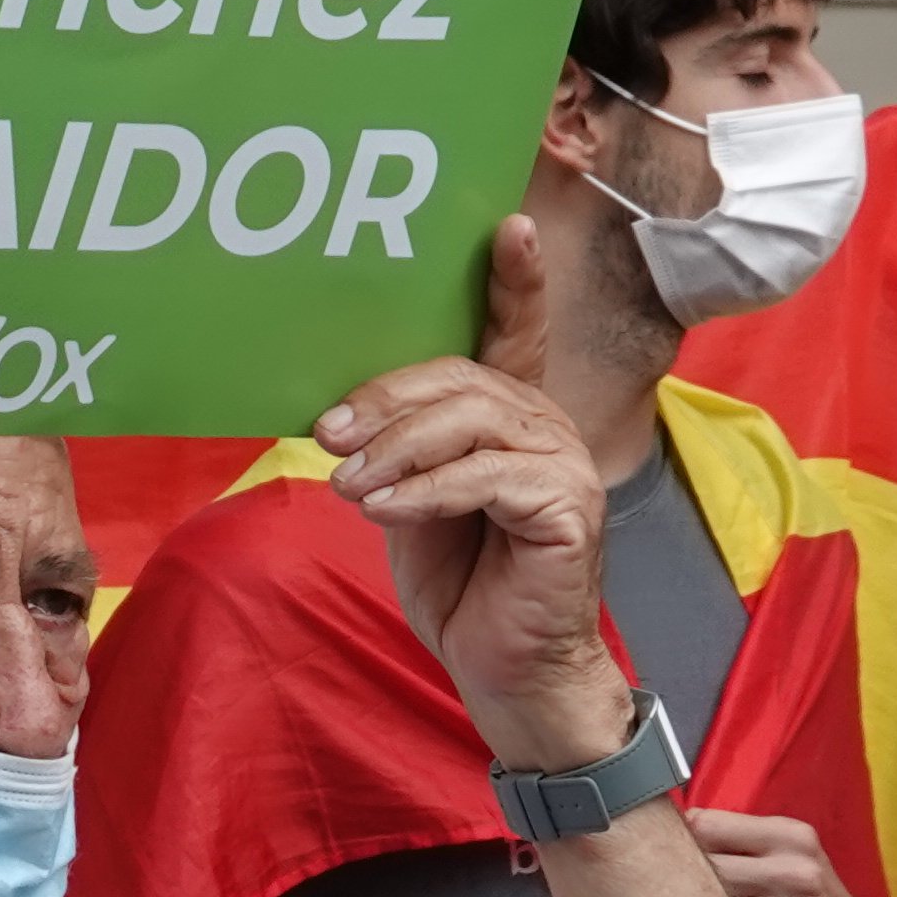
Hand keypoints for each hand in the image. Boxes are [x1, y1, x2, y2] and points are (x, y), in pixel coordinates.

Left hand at [321, 218, 626, 772]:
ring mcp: (563, 463)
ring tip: (348, 484)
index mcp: (510, 415)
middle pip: (463, 376)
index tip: (508, 225)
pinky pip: (486, 477)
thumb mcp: (411, 504)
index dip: (513, 281)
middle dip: (386, 399)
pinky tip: (381, 509)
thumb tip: (338, 417)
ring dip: (396, 449)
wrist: (508, 672)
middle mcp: (545, 425)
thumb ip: (396, 452)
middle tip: (328, 434)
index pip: (514, 332)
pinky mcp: (568, 506)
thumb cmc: (464, 586)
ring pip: (471, 420)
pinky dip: (425, 491)